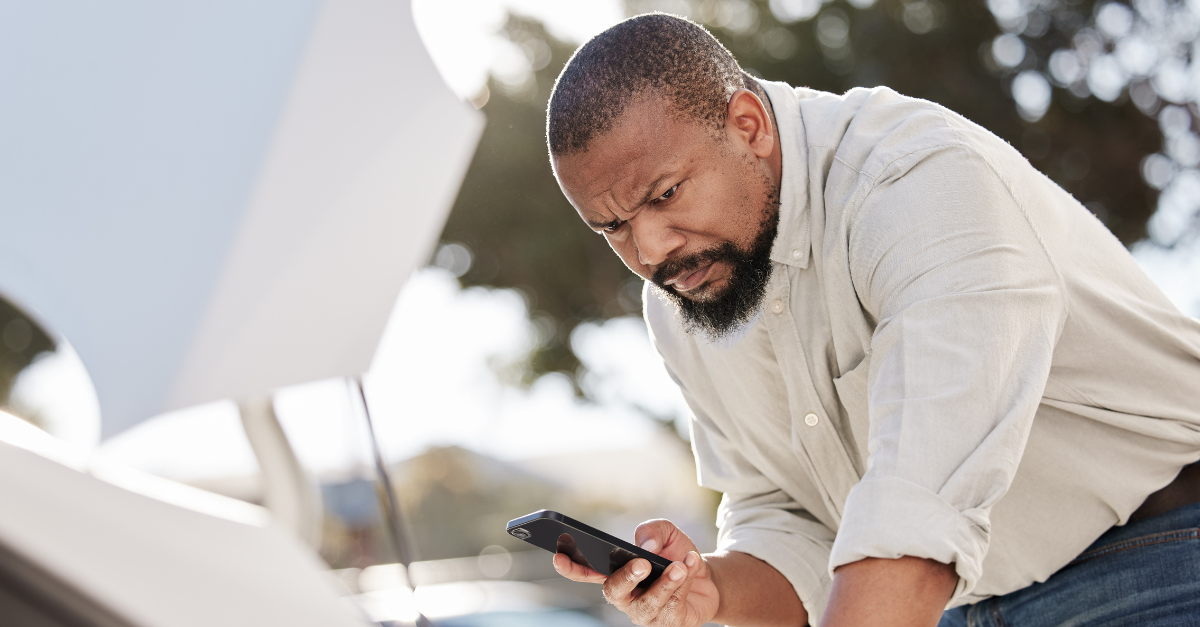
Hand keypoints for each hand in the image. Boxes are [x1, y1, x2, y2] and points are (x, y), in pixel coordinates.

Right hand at [552, 519, 718, 626]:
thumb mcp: (665, 532)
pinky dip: (684, 582)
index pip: (586, 572)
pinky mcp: (667, 623)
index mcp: (615, 573)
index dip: (570, 567)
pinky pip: (673, 605)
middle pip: (614, 592)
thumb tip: (645, 546)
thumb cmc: (675, 554)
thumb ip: (652, 531)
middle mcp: (626, 597)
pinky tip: (691, 565)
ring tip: (680, 565)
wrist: (707, 577)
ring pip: (649, 601)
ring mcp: (645, 613)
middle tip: (643, 563)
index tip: (559, 557)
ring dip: (666, 582)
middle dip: (627, 577)